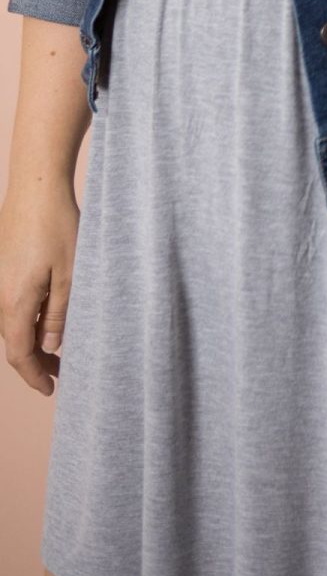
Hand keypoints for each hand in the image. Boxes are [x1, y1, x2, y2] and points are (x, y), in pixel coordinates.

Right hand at [0, 175, 79, 395]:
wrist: (36, 186)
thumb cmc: (57, 225)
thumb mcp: (70, 273)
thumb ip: (60, 313)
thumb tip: (52, 346)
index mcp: (15, 302)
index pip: (19, 354)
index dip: (34, 375)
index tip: (50, 389)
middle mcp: (0, 295)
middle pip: (14, 341)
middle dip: (36, 361)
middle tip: (61, 372)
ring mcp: (0, 279)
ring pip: (14, 322)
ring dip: (33, 338)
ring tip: (58, 346)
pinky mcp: (4, 266)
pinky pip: (13, 302)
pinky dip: (29, 317)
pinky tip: (49, 313)